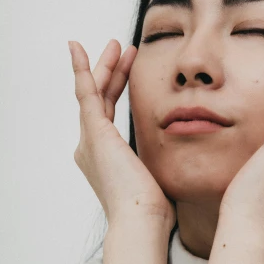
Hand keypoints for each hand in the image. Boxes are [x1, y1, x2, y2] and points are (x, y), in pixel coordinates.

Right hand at [69, 39, 176, 233]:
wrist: (142, 220)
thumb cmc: (154, 208)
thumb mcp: (158, 175)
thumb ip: (162, 159)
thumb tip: (184, 156)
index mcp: (105, 155)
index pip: (109, 110)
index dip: (119, 84)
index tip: (131, 64)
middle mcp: (92, 146)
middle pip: (100, 97)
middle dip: (111, 70)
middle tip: (121, 48)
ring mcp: (90, 139)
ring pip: (94, 92)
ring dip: (104, 66)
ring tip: (116, 44)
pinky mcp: (93, 132)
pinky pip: (85, 93)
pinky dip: (81, 70)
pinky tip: (78, 50)